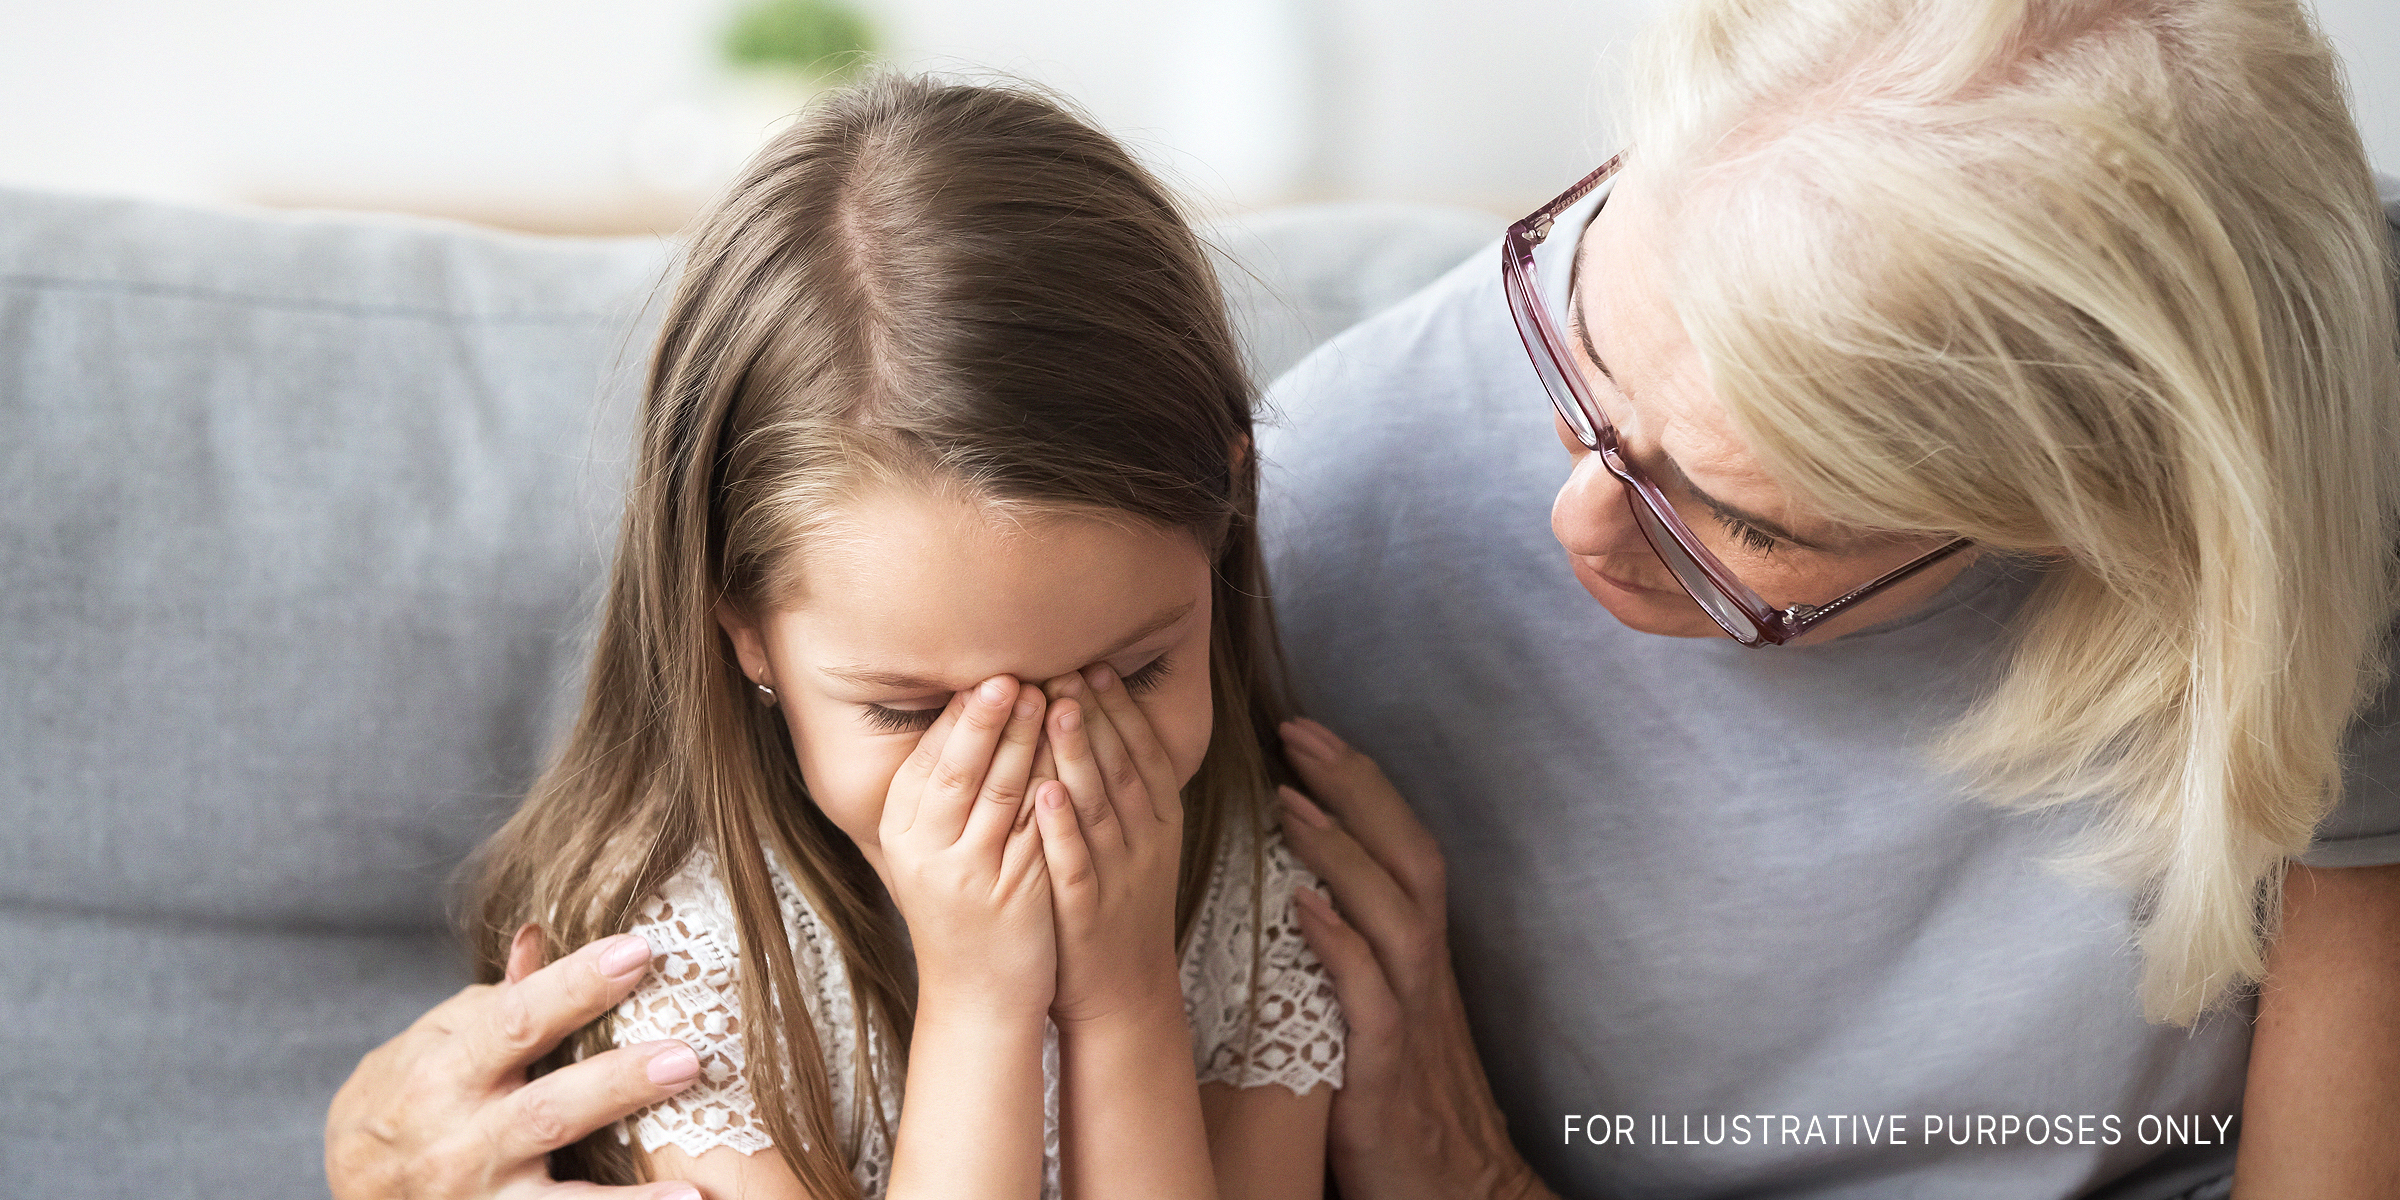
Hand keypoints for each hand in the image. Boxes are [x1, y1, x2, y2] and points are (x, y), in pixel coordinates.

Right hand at [324, 932, 703, 1199]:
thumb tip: (541, 936)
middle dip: (616, 1086)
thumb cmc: (407, 1097)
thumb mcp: (435, 1041)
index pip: (516, 1022)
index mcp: (444, 1073)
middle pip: (546, 1112)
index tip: (639, 952)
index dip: (576, 986)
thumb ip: (499, 1002)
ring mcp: (477, 1198)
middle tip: (686, 1058)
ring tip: (691, 1195)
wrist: (349, 1189)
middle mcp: (459, 1141)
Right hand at [878, 674, 1055, 1017]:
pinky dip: (1056, 787)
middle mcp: (927, 852)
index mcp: (901, 833)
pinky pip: (1038, 829)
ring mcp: (968, 875)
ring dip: (1028, 741)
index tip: (984, 674)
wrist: (976, 994)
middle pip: (961, 769)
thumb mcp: (931, 852)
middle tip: (1016, 673)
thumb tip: (964, 715)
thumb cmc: (959, 912)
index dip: (959, 715)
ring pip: (1003, 793)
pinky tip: (1075, 756)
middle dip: (990, 717)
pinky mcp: (1012, 894)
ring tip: (1051, 698)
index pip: (928, 759)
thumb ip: (940, 794)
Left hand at [1029, 663, 1185, 1024]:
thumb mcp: (1137, 844)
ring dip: (1080, 755)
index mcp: (1160, 824)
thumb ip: (1124, 791)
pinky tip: (1043, 793)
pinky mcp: (1087, 913)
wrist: (1125, 995)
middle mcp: (1145, 844)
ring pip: (1100, 807)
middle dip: (1097, 716)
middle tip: (1069, 667)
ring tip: (1057, 708)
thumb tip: (1102, 723)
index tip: (1097, 666)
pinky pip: (1075, 864)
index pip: (1142, 754)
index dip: (1122, 710)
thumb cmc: (1119, 908)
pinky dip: (1061, 829)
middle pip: (1122, 769)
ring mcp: (1119, 878)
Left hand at [1275, 718, 1554, 1199]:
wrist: (1456, 1191)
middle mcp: (1427, 975)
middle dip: (1357, 787)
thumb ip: (1350, 954)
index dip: (1362, 785)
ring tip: (1290, 803)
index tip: (1307, 732)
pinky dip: (1343, 949)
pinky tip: (1305, 910)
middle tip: (1297, 733)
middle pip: (1411, 858)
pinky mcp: (1391, 1076)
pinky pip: (1375, 1002)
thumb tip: (1293, 887)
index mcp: (1421, 956)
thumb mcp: (1378, 1015)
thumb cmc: (1403, 1103)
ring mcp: (1416, 1022)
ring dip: (1344, 853)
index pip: (1403, 847)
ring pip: (1398, 916)